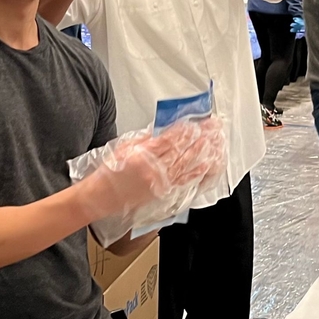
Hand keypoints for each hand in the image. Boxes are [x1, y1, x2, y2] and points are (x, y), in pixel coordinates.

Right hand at [72, 117, 225, 220]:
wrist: (102, 197)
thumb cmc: (109, 173)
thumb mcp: (124, 148)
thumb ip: (145, 138)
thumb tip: (163, 129)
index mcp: (142, 154)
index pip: (169, 139)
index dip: (185, 130)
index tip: (197, 122)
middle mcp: (153, 169)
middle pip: (182, 150)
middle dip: (200, 137)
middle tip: (213, 127)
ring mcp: (160, 182)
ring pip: (187, 165)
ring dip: (203, 152)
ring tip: (216, 141)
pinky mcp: (163, 192)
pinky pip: (185, 180)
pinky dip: (197, 172)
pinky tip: (207, 164)